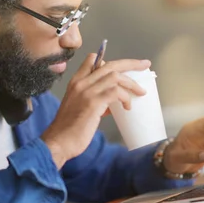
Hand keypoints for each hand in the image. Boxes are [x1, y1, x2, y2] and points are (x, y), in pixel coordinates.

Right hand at [41, 54, 150, 168]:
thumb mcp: (80, 108)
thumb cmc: (69, 130)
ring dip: (131, 83)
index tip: (125, 66)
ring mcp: (86, 91)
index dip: (111, 61)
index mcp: (76, 82)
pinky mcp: (93, 103)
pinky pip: (115, 92)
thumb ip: (95, 100)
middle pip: (110, 65)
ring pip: (115, 76)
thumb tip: (113, 103)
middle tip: (145, 65)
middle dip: (131, 63)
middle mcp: (81, 82)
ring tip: (140, 93)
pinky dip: (125, 97)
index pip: (93, 60)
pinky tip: (127, 107)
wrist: (58, 142)